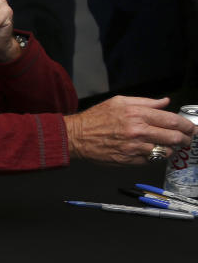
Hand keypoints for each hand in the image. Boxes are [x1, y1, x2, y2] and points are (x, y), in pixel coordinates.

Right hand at [64, 96, 195, 163]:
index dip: (186, 125)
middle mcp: (138, 131)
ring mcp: (134, 148)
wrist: (76, 136)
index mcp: (137, 114)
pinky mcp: (129, 160)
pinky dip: (156, 156)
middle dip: (184, 139)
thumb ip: (145, 102)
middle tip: (186, 139)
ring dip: (171, 149)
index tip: (190, 128)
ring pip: (165, 151)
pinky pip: (151, 161)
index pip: (172, 121)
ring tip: (170, 146)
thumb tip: (165, 102)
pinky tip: (154, 151)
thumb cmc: (95, 118)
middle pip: (173, 137)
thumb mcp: (119, 102)